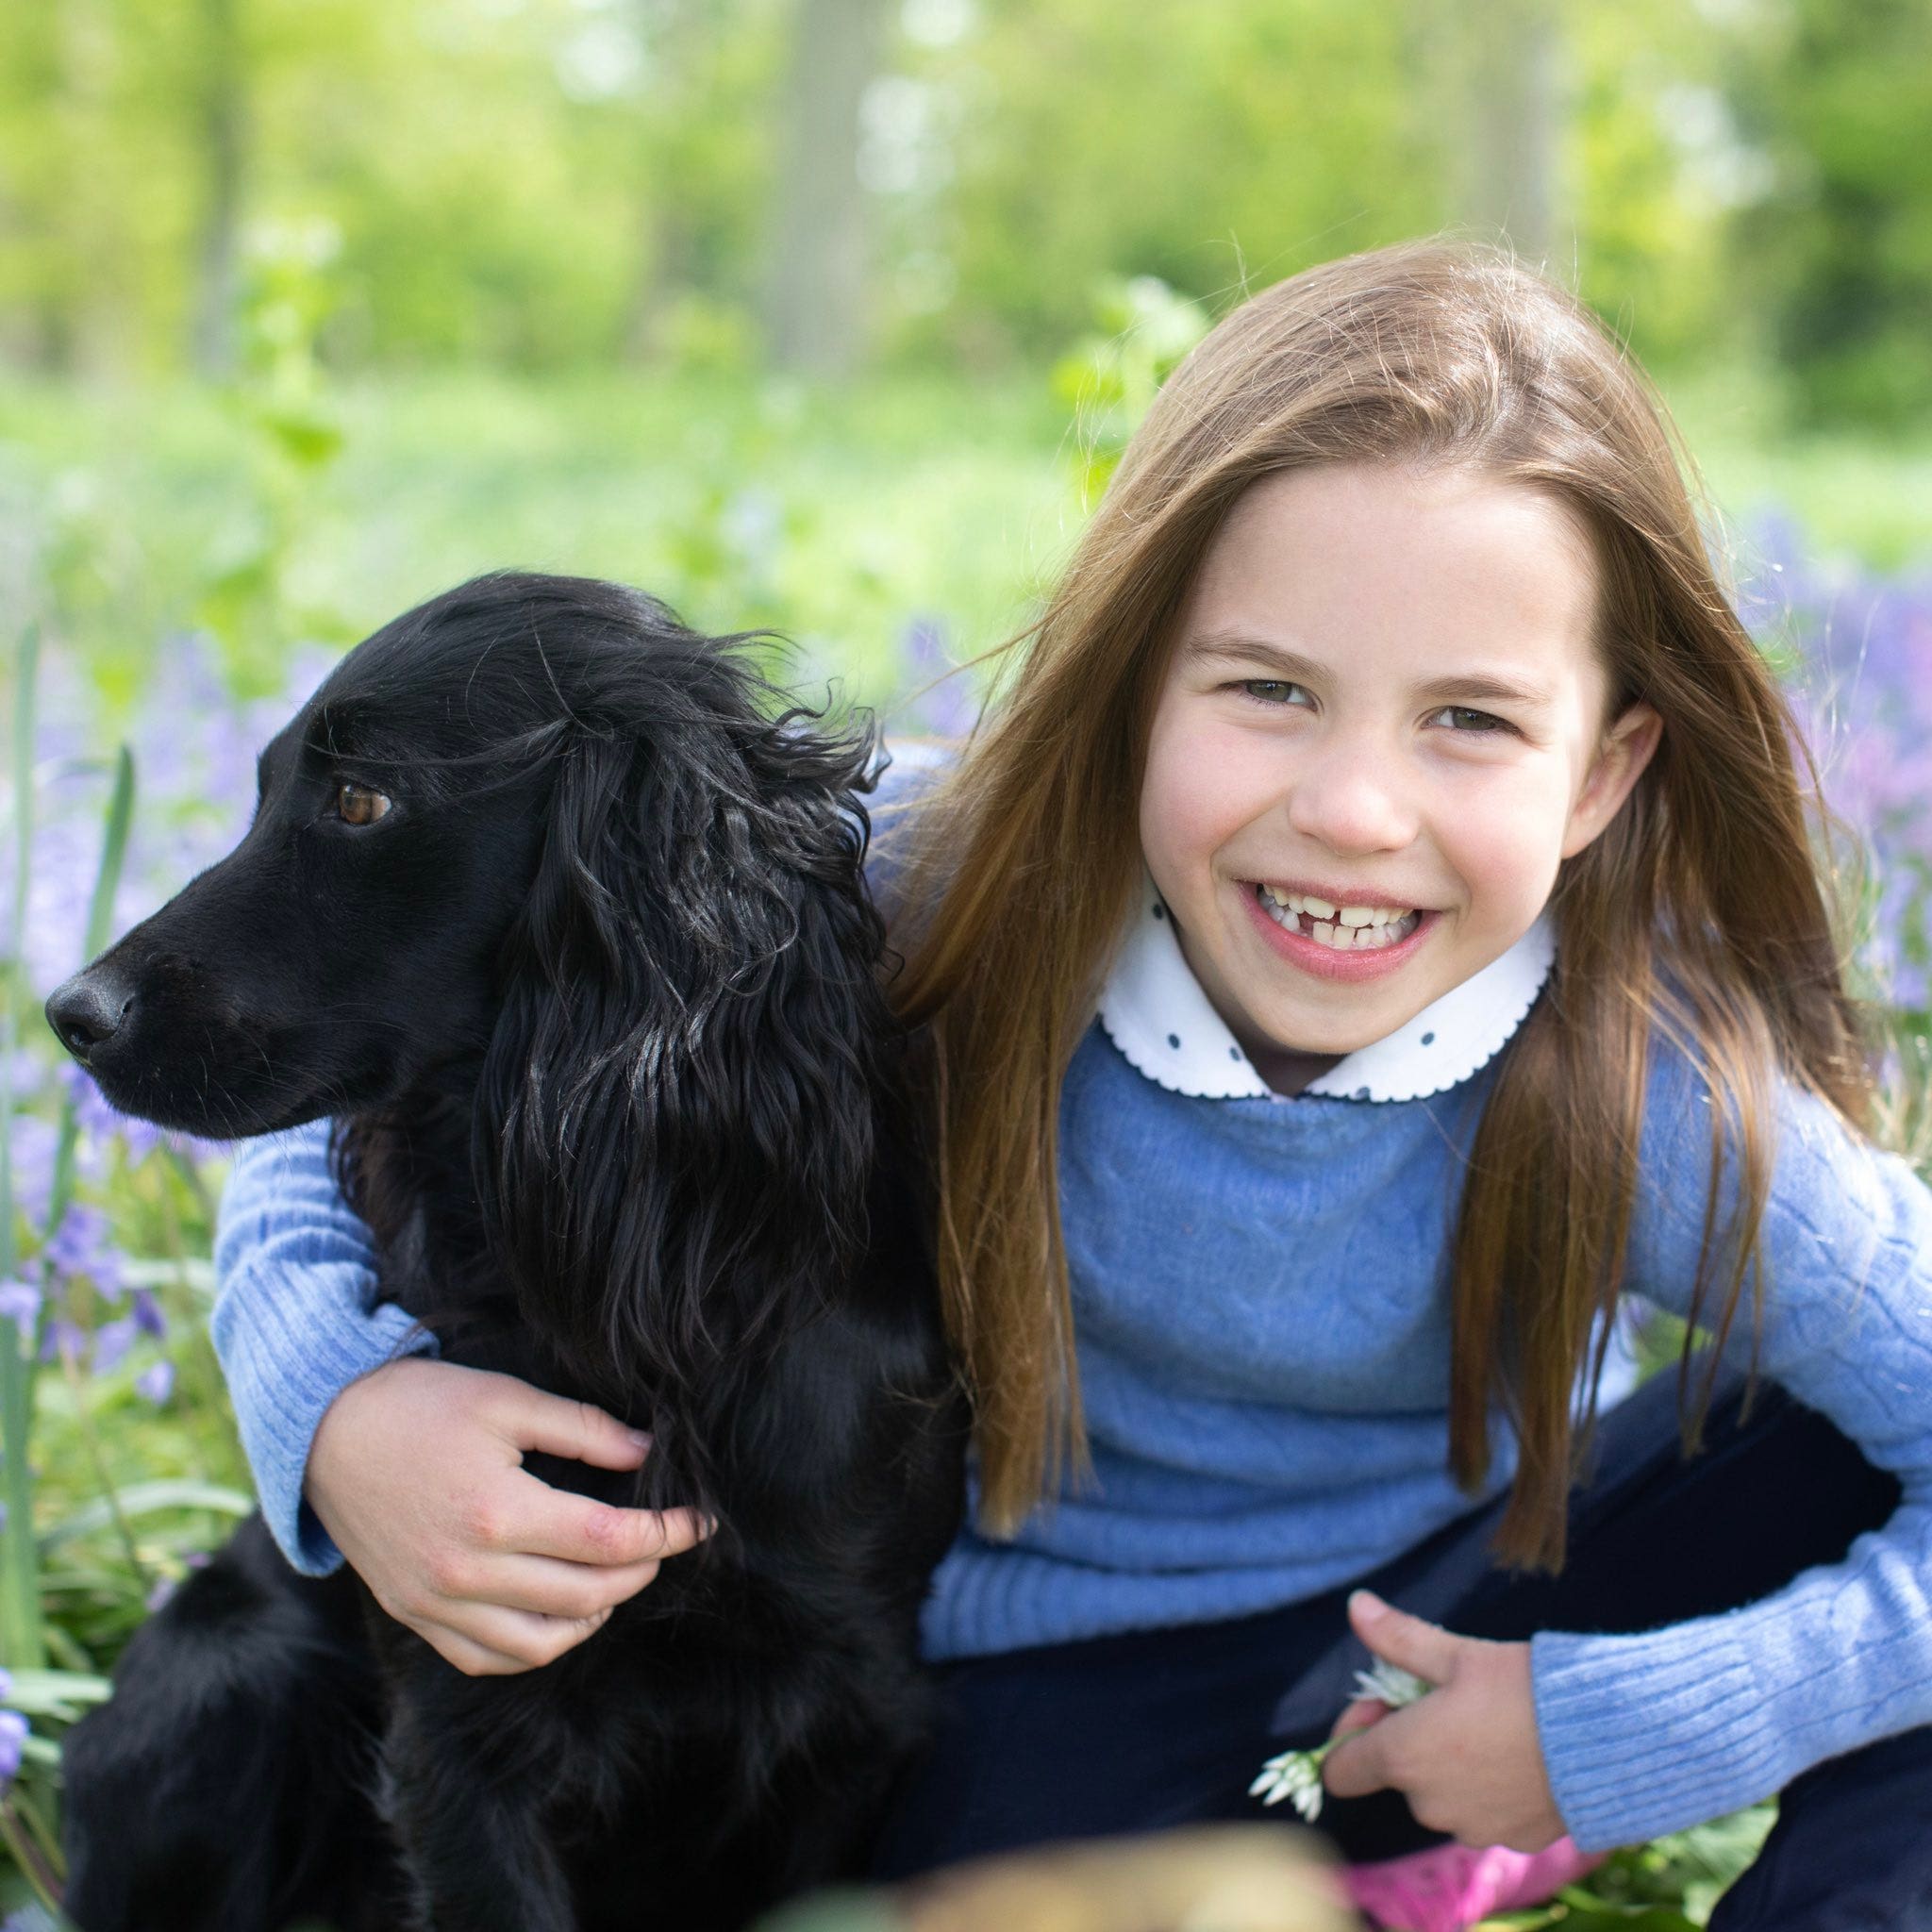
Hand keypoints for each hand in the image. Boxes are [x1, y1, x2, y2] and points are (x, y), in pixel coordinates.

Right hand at [307, 1357, 712, 1676]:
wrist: (324, 1433)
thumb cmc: (419, 1406)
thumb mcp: (507, 1400)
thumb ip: (584, 1430)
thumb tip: (647, 1452)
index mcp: (496, 1512)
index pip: (608, 1541)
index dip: (666, 1533)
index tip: (700, 1521)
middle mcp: (467, 1572)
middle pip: (586, 1594)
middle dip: (641, 1570)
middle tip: (663, 1540)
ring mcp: (437, 1603)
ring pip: (542, 1641)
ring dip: (595, 1614)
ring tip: (618, 1577)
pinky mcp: (415, 1616)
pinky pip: (488, 1658)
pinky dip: (537, 1644)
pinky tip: (562, 1611)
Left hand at [1319, 1590, 1566, 1852]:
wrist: (1606, 1741)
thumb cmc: (1524, 1690)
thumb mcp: (1456, 1654)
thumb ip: (1397, 1637)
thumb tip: (1355, 1604)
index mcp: (1403, 1757)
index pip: (1340, 1771)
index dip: (1354, 1733)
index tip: (1385, 1703)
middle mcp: (1428, 1804)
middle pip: (1397, 1774)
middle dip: (1412, 1739)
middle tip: (1451, 1701)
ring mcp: (1472, 1829)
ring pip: (1442, 1794)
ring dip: (1451, 1765)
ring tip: (1492, 1725)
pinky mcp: (1513, 1840)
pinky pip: (1483, 1812)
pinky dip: (1490, 1788)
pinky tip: (1521, 1755)